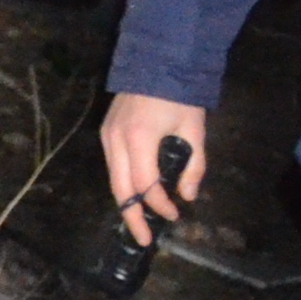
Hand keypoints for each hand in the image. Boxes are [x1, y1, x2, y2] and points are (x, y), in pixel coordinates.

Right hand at [102, 95, 209, 245]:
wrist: (158, 60)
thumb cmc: (180, 95)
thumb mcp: (194, 130)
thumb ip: (193, 165)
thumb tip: (188, 195)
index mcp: (139, 138)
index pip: (146, 184)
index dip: (159, 204)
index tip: (175, 215)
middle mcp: (116, 139)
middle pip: (120, 188)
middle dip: (132, 216)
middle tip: (143, 239)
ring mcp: (107, 134)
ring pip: (113, 178)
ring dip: (125, 202)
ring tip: (137, 221)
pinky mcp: (106, 130)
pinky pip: (113, 165)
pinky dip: (123, 184)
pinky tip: (134, 194)